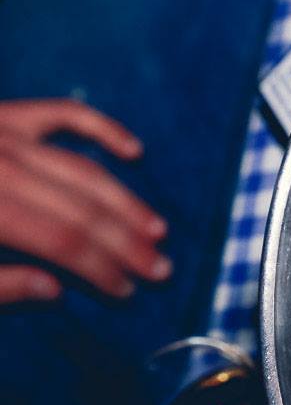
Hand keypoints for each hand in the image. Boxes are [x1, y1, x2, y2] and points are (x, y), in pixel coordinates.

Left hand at [0, 99, 169, 304]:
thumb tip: (53, 291)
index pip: (63, 241)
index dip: (100, 269)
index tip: (126, 290)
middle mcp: (4, 167)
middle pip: (81, 209)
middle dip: (125, 242)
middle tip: (161, 268)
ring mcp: (5, 134)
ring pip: (83, 169)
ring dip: (125, 201)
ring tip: (156, 229)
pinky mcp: (4, 114)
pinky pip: (63, 114)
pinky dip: (101, 128)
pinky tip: (134, 150)